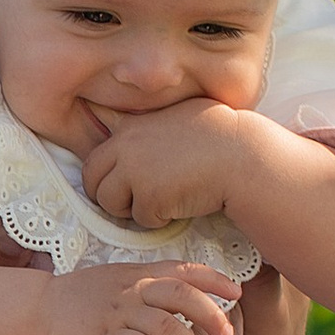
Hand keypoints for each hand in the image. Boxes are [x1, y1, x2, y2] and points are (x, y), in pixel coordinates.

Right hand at [41, 260, 242, 334]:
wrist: (37, 314)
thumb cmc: (81, 301)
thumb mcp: (119, 281)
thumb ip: (152, 287)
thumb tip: (190, 299)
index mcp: (140, 275)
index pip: (184, 270)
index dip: (214, 279)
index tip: (236, 292)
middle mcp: (132, 292)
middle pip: (182, 296)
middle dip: (211, 315)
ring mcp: (117, 316)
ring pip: (165, 326)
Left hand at [83, 99, 252, 232]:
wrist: (243, 155)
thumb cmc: (219, 135)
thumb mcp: (175, 115)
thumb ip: (147, 126)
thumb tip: (121, 126)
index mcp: (130, 125)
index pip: (94, 141)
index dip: (101, 162)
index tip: (111, 170)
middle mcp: (125, 145)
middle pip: (91, 178)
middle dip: (108, 192)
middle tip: (134, 197)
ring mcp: (134, 171)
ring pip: (108, 203)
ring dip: (130, 208)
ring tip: (160, 199)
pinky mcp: (148, 197)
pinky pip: (140, 219)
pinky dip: (158, 219)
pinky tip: (180, 204)